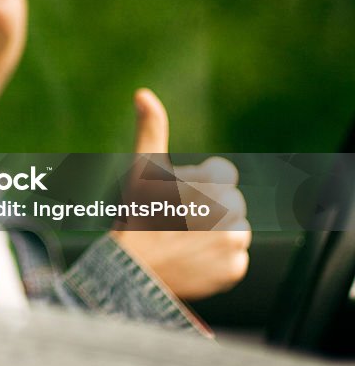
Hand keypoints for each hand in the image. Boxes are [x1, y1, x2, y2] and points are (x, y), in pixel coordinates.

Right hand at [110, 88, 251, 300]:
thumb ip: (151, 130)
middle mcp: (231, 211)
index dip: (198, 186)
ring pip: (234, 231)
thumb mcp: (141, 170)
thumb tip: (143, 93)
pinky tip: (191, 261)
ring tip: (182, 243)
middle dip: (207, 211)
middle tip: (174, 224)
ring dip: (214, 235)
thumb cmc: (134, 217)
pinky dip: (216, 262)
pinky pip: (234, 260)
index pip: (221, 176)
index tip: (177, 199)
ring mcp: (234, 242)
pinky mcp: (235, 269)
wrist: (129, 273)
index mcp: (213, 182)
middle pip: (229, 204)